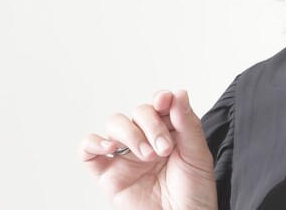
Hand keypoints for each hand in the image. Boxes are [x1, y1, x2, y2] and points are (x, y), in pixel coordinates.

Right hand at [79, 90, 216, 209]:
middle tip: (164, 148)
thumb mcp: (197, 155)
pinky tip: (109, 147)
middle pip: (138, 112)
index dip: (160, 99)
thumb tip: (179, 93)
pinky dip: (93, 142)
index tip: (164, 101)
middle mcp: (146, 139)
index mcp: (170, 131)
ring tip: (147, 155)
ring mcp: (126, 156)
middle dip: (151, 125)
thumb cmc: (193, 193)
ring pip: (115, 124)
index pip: (159, 104)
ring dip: (129, 133)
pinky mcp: (108, 175)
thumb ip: (187, 124)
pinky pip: (88, 152)